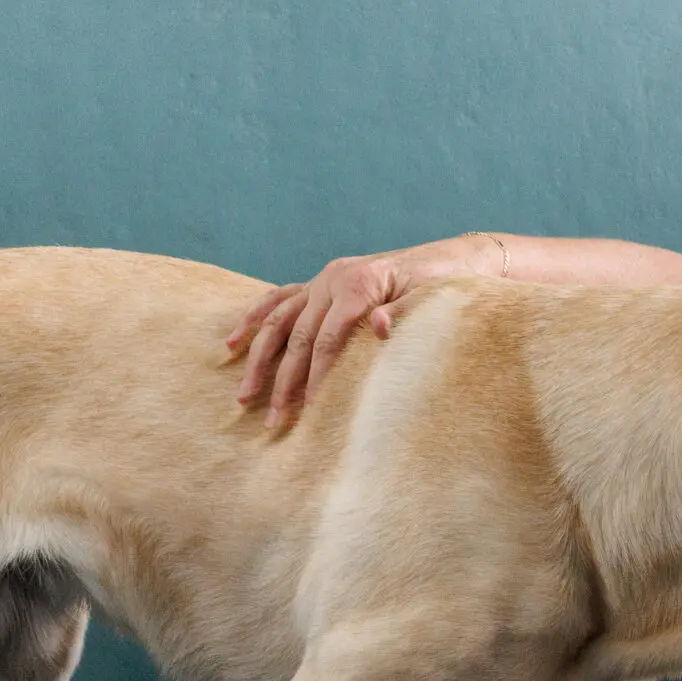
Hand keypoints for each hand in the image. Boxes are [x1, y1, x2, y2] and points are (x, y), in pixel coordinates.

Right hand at [226, 237, 494, 424]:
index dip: (316, 376)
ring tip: (244, 395)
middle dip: (283, 381)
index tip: (308, 410)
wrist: (447, 260)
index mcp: (357, 283)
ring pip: (280, 321)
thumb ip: (400, 314)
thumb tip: (378, 327)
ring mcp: (323, 280)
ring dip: (259, 359)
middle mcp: (333, 279)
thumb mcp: (428, 300)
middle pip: (298, 336)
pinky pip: (280, 300)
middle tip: (274, 420)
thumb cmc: (441, 285)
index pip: (327, 339)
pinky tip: (234, 341)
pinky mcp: (321, 283)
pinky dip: (256, 319)